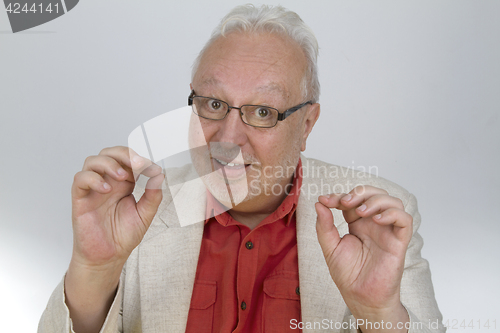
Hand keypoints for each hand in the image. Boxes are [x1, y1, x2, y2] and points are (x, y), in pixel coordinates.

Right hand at [65, 146, 163, 332]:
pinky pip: (80, 179)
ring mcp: (93, 189)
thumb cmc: (123, 236)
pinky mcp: (80, 199)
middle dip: (123, 154)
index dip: (139, 158)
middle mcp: (107, 182)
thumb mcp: (145, 214)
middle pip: (109, 153)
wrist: (108, 257)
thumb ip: (153, 195)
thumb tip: (159, 175)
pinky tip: (106, 189)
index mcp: (124, 183)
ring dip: (108, 163)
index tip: (151, 167)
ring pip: (93, 161)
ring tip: (122, 176)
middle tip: (137, 164)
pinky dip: (93, 179)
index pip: (128, 159)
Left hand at [315, 185, 411, 328]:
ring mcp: (387, 231)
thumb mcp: (330, 247)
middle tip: (344, 202)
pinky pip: (405, 219)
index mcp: (357, 223)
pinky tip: (376, 219)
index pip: (352, 200)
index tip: (325, 200)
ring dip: (375, 200)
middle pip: (374, 194)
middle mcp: (373, 224)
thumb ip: (324, 226)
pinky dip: (392, 213)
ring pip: (392, 201)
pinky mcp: (399, 241)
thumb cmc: (348, 275)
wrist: (360, 297)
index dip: (339, 196)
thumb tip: (319, 204)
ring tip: (360, 211)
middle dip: (359, 192)